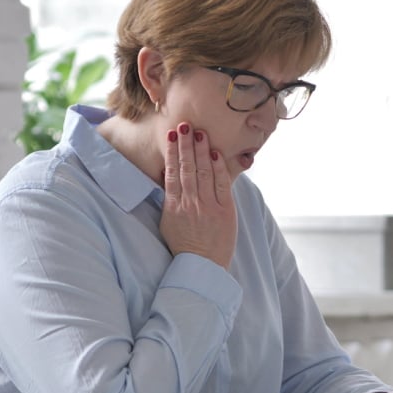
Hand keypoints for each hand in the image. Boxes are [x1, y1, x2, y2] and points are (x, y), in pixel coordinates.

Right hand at [160, 123, 236, 267]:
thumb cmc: (184, 245)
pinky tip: (215, 153)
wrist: (202, 266)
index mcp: (173, 206)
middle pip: (187, 168)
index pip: (172, 173)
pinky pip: (221, 184)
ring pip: (203, 172)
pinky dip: (218, 168)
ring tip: (199, 133)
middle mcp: (190, 203)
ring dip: (201, 150)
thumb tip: (169, 177)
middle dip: (186, 145)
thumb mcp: (168, 222)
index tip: (172, 136)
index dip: (173, 153)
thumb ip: (169, 200)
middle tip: (184, 125)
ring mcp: (207, 206)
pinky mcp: (224, 211)